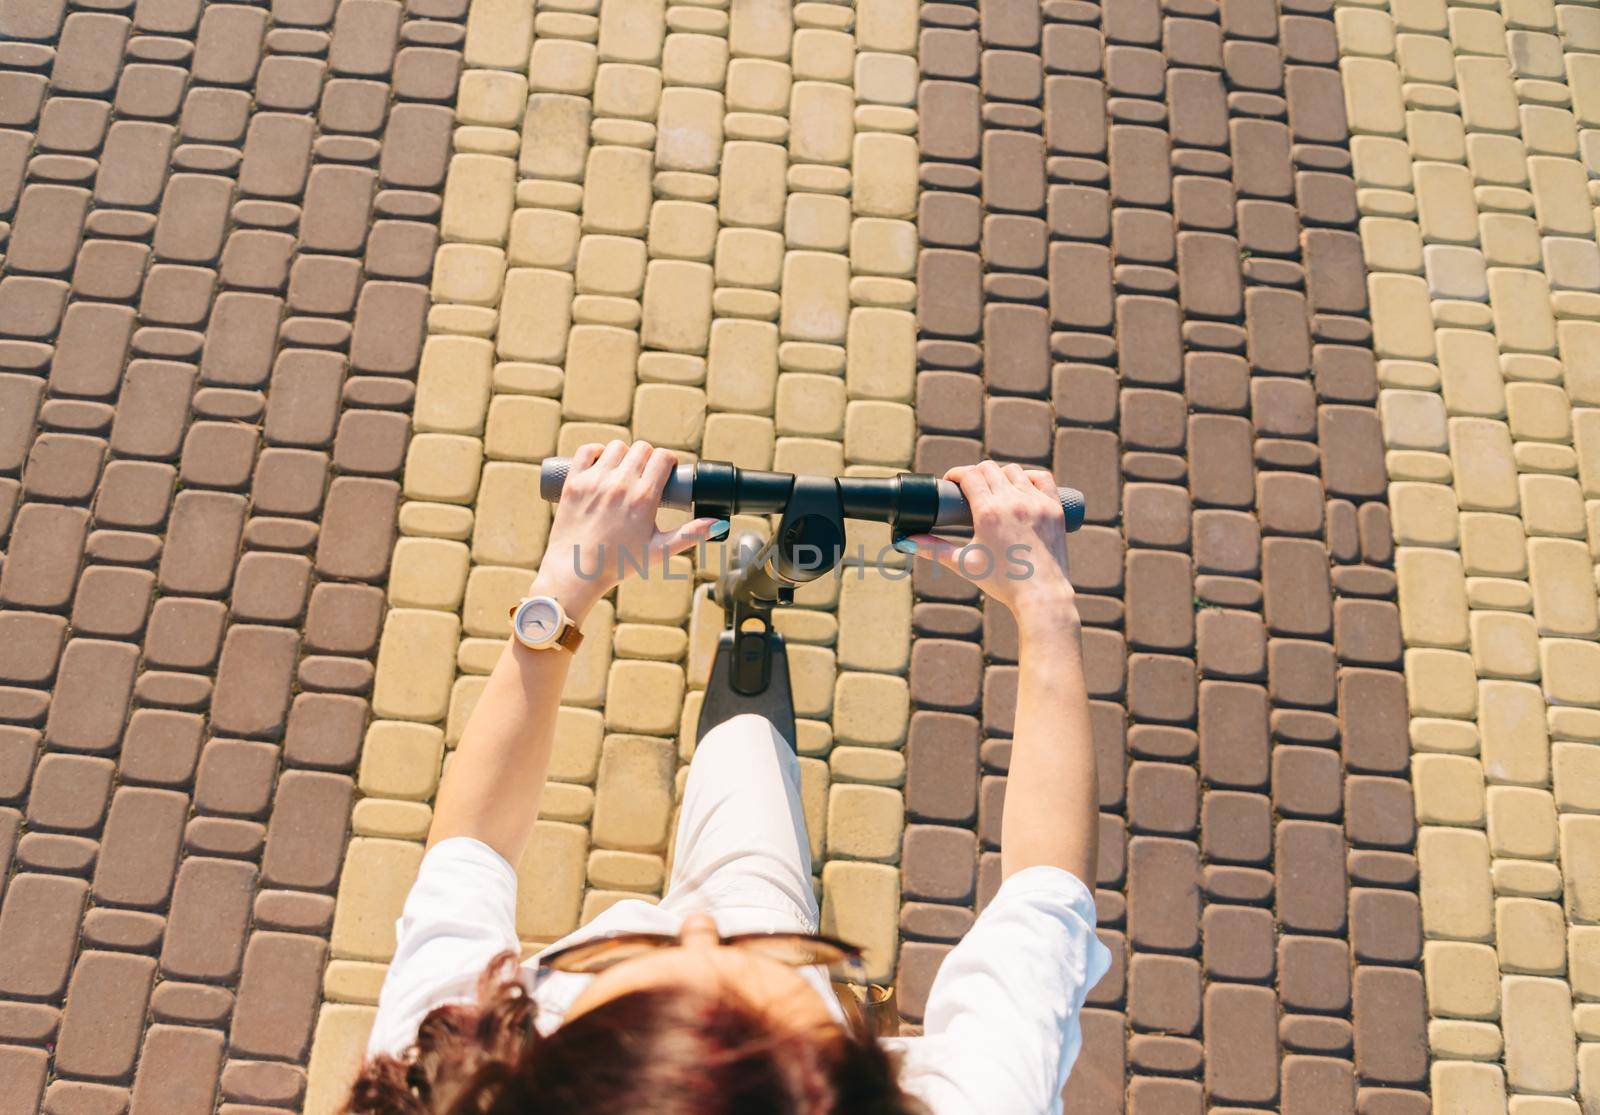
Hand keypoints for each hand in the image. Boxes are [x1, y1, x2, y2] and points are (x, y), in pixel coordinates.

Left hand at [532, 440, 724, 619]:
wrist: (576, 572)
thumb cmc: (619, 563)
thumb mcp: (659, 551)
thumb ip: (691, 535)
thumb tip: (718, 524)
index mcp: (643, 498)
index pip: (663, 458)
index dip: (669, 461)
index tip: (666, 472)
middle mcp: (619, 485)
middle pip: (642, 449)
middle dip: (648, 458)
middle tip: (646, 474)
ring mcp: (594, 481)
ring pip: (616, 447)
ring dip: (625, 455)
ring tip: (624, 471)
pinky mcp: (574, 482)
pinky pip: (587, 451)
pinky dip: (596, 452)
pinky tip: (603, 463)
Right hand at [897, 461, 1076, 623]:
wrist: (1041, 595)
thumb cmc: (1002, 582)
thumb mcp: (964, 563)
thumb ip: (933, 549)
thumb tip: (906, 542)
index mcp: (988, 512)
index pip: (969, 475)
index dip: (956, 474)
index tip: (951, 482)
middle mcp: (1013, 501)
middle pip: (989, 468)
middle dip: (975, 474)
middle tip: (969, 488)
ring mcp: (1036, 503)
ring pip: (1014, 471)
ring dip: (1000, 475)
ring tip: (993, 490)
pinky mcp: (1054, 508)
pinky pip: (1042, 478)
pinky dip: (1029, 477)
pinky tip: (1021, 487)